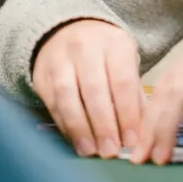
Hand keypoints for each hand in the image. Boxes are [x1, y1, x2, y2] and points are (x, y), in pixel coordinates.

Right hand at [32, 19, 143, 158]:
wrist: (68, 30)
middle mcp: (85, 47)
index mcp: (114, 43)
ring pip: (68, 96)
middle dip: (103, 125)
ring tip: (91, 151)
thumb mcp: (126, 62)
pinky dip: (65, 125)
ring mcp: (60, 59)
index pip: (122, 81)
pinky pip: (52, 103)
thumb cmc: (106, 54)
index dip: (127, 114)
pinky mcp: (42, 74)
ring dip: (80, 128)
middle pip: (94, 90)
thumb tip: (140, 133)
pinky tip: (76, 140)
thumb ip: (134, 94)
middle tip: (111, 151)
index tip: (132, 140)